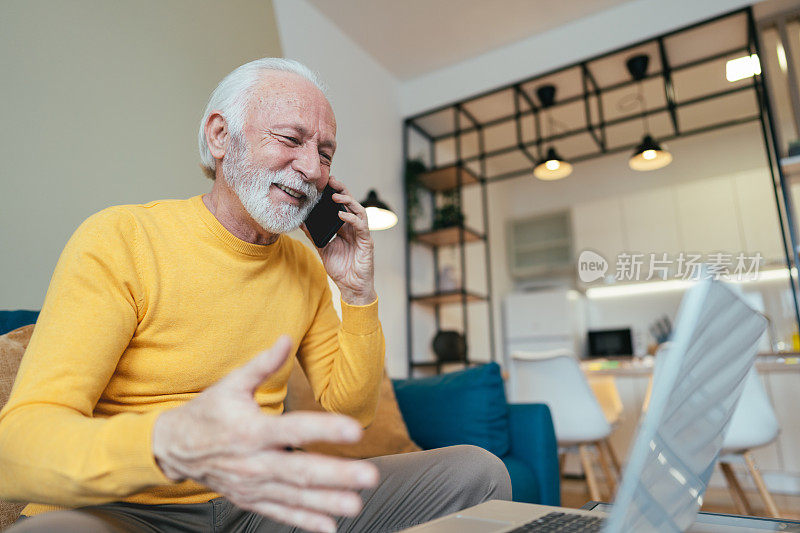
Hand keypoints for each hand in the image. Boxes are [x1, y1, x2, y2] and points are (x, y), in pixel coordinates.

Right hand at [152, 336, 378, 532]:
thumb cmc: (207, 412)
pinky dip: (305, 521)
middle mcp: (253, 461)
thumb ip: (262, 364)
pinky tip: (330, 527)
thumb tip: (286, 338)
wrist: (173, 448)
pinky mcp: (250, 499)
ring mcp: (252, 485)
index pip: (294, 430)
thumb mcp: (231, 384)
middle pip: (300, 470)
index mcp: (251, 430)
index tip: (355, 429)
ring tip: (356, 504)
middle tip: (369, 476)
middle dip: (337, 475)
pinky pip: (280, 512)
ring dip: (327, 502)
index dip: (325, 429)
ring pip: (294, 496)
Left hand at [302, 176, 375, 305]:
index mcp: (345, 228)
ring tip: (335, 195)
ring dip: (348, 201)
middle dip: (342, 191)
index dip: (335, 194)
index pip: (341, 206)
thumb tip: (301, 222)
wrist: (351, 287)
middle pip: (351, 204)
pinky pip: (361, 226)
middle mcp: (354, 228)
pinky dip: (352, 218)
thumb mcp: (323, 249)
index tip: (324, 184)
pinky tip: (342, 214)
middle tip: (331, 181)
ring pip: (358, 210)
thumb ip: (314, 235)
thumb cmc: (341, 269)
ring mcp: (362, 234)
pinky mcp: (367, 242)